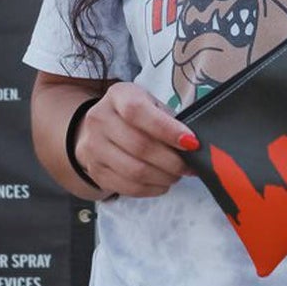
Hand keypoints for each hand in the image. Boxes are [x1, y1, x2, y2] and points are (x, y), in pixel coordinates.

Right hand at [74, 85, 199, 198]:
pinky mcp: (96, 172)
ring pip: (135, 171)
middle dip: (172, 161)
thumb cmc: (133, 116)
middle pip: (140, 146)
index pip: (138, 111)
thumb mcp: (149, 104)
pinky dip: (152, 189)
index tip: (191, 142)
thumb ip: (168, 119)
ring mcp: (94, 148)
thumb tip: (192, 144)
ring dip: (163, 177)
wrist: (98, 129)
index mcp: (117, 96)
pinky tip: (162, 183)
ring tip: (176, 175)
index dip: (167, 129)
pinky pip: (128, 187)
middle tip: (188, 166)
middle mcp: (100, 120)